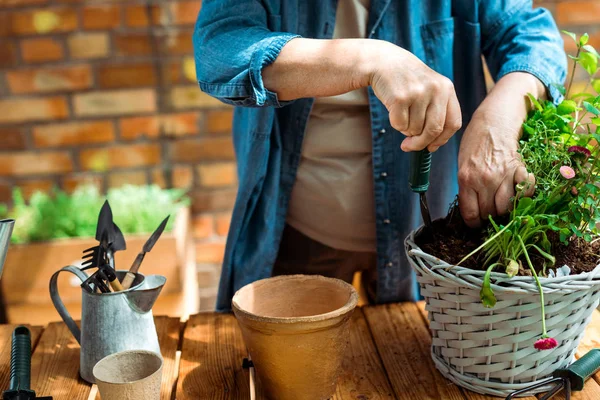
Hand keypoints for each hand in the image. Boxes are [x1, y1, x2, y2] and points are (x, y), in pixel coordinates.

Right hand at [369, 43, 461, 151]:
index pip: (453, 123)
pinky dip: (395, 123)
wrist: (384, 61)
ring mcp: (418, 93)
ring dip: (405, 129)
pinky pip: (400, 125)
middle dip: (421, 143)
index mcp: (447, 88)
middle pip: (434, 130)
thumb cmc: (407, 81)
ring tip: (402, 113)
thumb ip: (436, 112)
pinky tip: (393, 109)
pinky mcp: (401, 98)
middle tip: (409, 146)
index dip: (442, 140)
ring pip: (415, 129)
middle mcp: (436, 89)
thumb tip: (432, 144)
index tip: (431, 147)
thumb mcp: (429, 89)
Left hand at [458, 72, 543, 227]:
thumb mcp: (462, 165)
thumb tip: (472, 209)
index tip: (477, 224)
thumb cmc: (475, 142)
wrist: (494, 120)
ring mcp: (504, 175)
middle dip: (490, 217)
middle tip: (491, 212)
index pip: (470, 214)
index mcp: (466, 179)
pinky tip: (517, 190)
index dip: (474, 223)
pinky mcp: (520, 169)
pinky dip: (523, 195)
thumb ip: (466, 187)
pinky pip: (525, 192)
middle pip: (490, 213)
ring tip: (503, 203)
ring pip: (508, 208)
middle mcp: (484, 179)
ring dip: (506, 209)